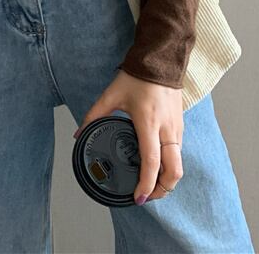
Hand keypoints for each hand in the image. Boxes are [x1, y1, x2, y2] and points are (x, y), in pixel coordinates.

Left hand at [73, 69, 183, 204]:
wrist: (160, 61)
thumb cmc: (137, 77)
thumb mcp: (111, 94)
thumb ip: (94, 115)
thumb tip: (78, 134)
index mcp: (148, 123)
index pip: (152, 163)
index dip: (146, 185)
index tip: (138, 198)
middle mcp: (166, 130)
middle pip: (174, 172)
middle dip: (162, 190)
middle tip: (146, 196)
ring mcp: (177, 129)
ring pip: (179, 165)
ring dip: (167, 180)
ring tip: (150, 185)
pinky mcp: (180, 126)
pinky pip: (179, 153)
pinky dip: (170, 166)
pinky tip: (156, 166)